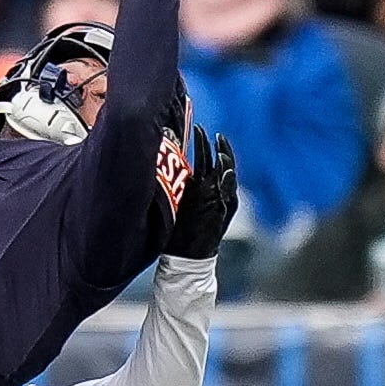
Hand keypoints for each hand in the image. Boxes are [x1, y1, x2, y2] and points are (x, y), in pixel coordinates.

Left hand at [165, 130, 238, 257]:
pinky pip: (227, 194)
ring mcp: (219, 200)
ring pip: (227, 174)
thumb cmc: (178, 232)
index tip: (198, 128)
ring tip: (219, 145)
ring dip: (224, 158)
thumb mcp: (175, 203)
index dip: (205, 145)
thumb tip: (156, 167)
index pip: (208, 159)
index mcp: (202, 187)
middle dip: (218, 147)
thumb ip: (174, 186)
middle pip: (221, 163)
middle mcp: (213, 191)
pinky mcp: (221, 212)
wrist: (188, 257)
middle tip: (213, 134)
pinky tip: (225, 170)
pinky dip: (228, 182)